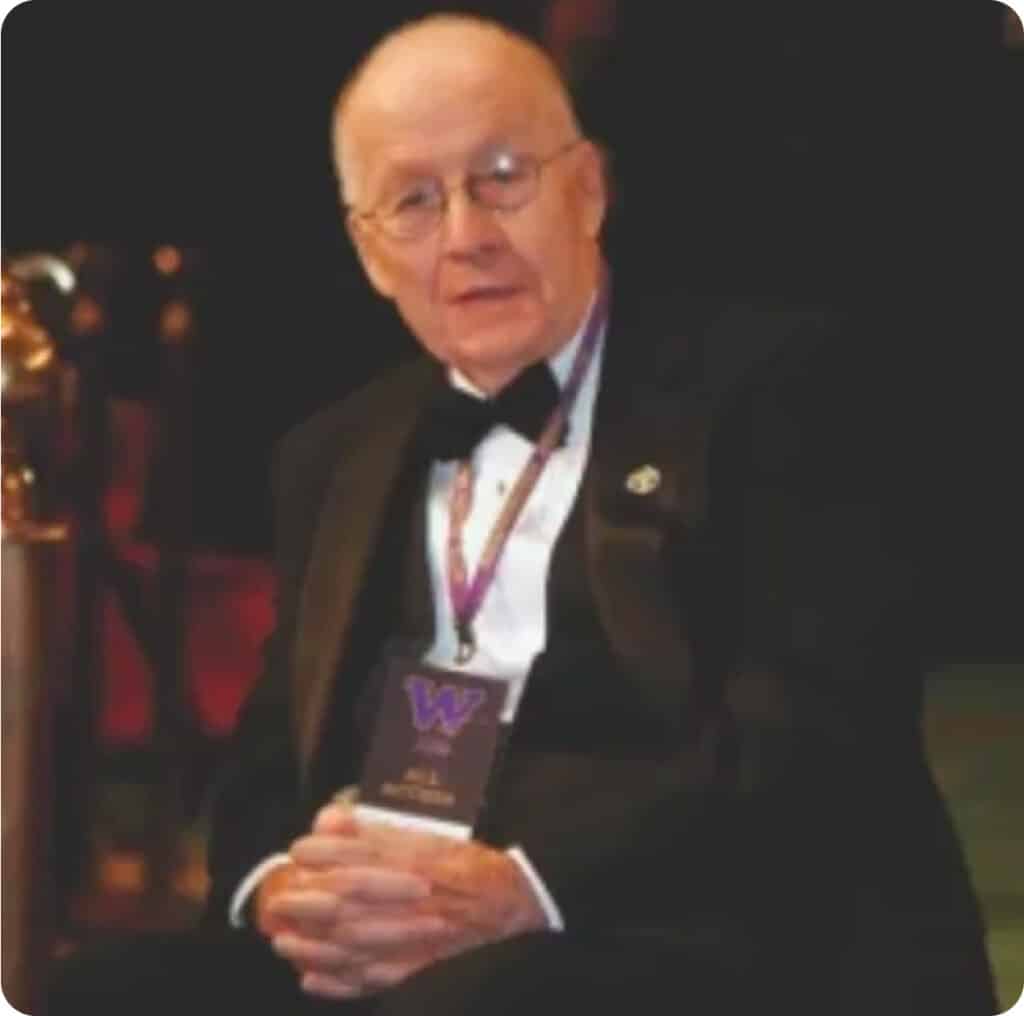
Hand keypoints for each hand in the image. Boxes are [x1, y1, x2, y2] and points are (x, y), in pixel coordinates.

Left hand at [267, 803, 546, 997]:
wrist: (507, 904)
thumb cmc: (462, 865)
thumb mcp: (424, 835)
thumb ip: (376, 829)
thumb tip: (330, 817)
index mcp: (415, 862)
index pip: (358, 856)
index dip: (322, 854)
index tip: (298, 851)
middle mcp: (410, 899)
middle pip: (346, 904)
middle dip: (304, 904)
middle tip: (275, 903)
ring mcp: (412, 938)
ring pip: (351, 946)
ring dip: (311, 946)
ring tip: (282, 942)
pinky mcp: (415, 968)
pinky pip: (371, 980)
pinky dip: (338, 984)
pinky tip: (311, 980)